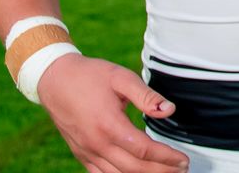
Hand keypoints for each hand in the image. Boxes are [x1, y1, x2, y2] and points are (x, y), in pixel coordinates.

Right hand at [37, 54, 188, 172]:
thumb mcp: (121, 78)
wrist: (55, 80)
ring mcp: (87, 151)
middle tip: (182, 169)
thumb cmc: (90, 76)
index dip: (166, 157)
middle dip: (161, 171)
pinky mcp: (81, 154)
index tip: (183, 159)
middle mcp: (96, 143)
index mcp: (109, 125)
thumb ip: (146, 96)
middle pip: (134, 169)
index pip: (144, 150)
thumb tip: (170, 110)